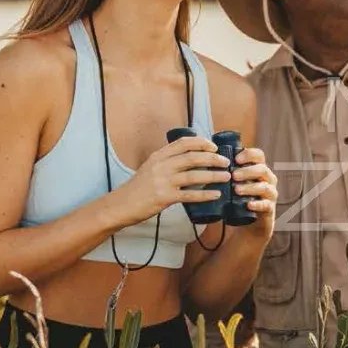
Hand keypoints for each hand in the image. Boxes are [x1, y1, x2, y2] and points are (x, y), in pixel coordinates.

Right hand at [111, 135, 229, 226]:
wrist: (121, 204)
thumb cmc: (138, 187)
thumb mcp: (150, 167)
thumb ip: (168, 161)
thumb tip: (192, 158)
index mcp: (159, 156)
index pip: (184, 143)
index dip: (202, 143)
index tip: (214, 147)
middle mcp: (161, 166)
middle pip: (193, 157)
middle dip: (213, 158)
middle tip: (226, 162)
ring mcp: (163, 181)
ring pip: (194, 175)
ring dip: (213, 175)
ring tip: (226, 176)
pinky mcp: (164, 197)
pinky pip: (190, 195)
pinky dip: (205, 194)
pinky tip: (216, 194)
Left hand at [229, 146, 278, 239]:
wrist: (246, 225)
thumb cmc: (236, 201)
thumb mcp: (230, 185)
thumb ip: (221, 175)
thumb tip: (200, 163)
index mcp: (258, 169)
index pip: (258, 155)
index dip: (249, 154)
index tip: (235, 158)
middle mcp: (267, 179)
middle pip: (262, 169)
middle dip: (247, 171)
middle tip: (233, 175)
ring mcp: (270, 194)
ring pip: (265, 187)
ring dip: (250, 187)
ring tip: (237, 190)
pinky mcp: (269, 209)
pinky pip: (266, 204)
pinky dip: (258, 204)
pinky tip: (248, 204)